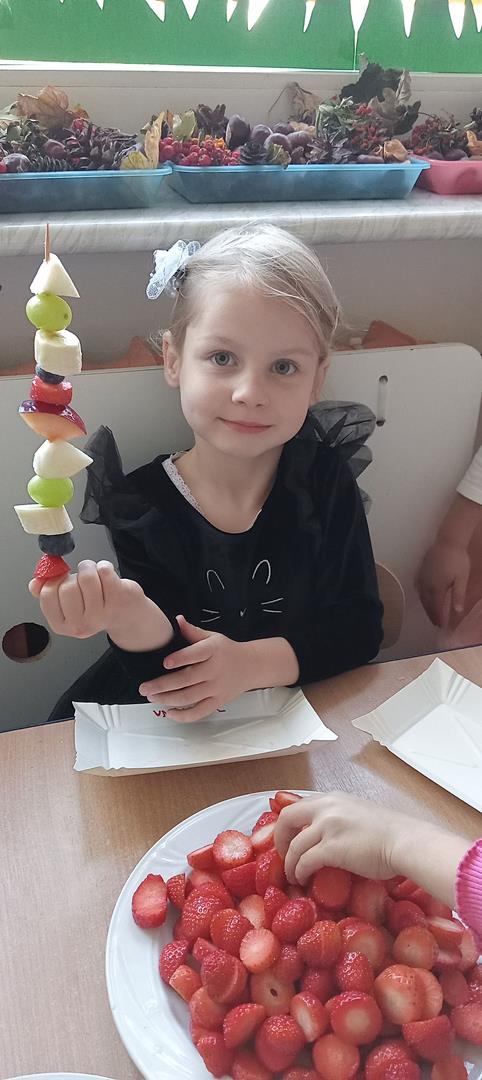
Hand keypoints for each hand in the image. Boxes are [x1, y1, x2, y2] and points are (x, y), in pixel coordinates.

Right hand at [28, 559, 162, 643]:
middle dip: (72, 575)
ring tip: (94, 575)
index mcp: (62, 626)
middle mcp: (81, 625)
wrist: (126, 614)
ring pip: (86, 576)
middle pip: (66, 586)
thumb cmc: (94, 605)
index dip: (54, 580)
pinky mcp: (118, 600)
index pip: (47, 594)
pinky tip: (108, 576)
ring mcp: (101, 614)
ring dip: (89, 567)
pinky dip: (104, 566)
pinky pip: (104, 570)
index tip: (61, 578)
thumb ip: (47, 593)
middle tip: (81, 579)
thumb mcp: (68, 604)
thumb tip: (35, 583)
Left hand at [138, 615, 253, 721]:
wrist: (251, 666)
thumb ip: (192, 632)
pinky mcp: (218, 701)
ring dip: (167, 699)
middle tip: (144, 688)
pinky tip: (169, 713)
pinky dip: (183, 716)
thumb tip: (177, 620)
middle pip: (186, 680)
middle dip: (162, 685)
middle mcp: (214, 671)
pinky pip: (199, 712)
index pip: (195, 654)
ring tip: (151, 697)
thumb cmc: (227, 650)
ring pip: (189, 698)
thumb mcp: (212, 637)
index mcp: (212, 651)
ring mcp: (216, 688)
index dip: (180, 659)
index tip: (164, 662)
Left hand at [274, 792, 408, 885]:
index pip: (298, 806)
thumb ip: (339, 818)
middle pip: (287, 819)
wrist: (406, 841)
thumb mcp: (358, 813)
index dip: (288, 824)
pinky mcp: (332, 848)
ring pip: (294, 845)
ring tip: (292, 875)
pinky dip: (299, 871)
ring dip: (289, 862)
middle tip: (283, 854)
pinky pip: (305, 861)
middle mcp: (326, 807)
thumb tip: (329, 833)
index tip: (288, 838)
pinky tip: (302, 879)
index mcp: (332, 798)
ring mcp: (327, 826)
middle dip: (279, 839)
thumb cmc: (390, 832)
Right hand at [416, 540, 469, 627]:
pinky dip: (421, 595)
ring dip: (426, 606)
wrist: (449, 540)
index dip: (438, 618)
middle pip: (427, 603)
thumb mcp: (462, 578)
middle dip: (432, 614)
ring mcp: (422, 577)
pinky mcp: (421, 570)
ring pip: (422, 596)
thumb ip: (458, 595)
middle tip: (436, 623)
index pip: (436, 607)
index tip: (441, 626)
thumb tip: (457, 611)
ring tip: (431, 613)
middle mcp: (426, 584)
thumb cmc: (458, 559)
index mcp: (437, 587)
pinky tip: (423, 596)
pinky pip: (418, 586)